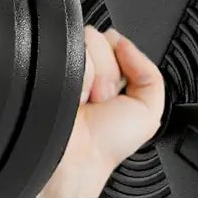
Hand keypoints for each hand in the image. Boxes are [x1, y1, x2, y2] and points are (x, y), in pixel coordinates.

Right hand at [60, 24, 164, 184]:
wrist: (77, 157)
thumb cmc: (107, 145)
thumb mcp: (148, 111)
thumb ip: (150, 74)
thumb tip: (125, 44)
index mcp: (108, 76)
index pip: (116, 42)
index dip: (121, 66)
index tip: (115, 95)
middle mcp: (85, 69)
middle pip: (101, 40)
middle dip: (107, 73)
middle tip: (100, 102)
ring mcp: (64, 66)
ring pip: (84, 43)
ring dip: (91, 76)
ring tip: (85, 101)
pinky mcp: (47, 66)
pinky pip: (66, 49)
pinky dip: (76, 74)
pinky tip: (73, 97)